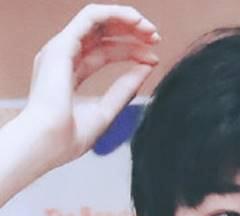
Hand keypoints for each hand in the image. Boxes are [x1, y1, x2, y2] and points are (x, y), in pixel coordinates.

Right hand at [22, 4, 160, 169]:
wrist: (49, 143)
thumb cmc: (69, 136)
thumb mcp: (107, 110)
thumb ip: (125, 88)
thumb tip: (146, 68)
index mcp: (70, 72)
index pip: (105, 52)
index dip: (131, 52)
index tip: (154, 59)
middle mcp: (64, 57)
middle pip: (101, 33)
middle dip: (131, 32)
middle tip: (156, 38)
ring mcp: (62, 50)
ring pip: (97, 20)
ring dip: (126, 20)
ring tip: (150, 30)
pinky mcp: (62, 45)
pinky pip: (90, 16)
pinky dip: (115, 14)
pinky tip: (136, 21)